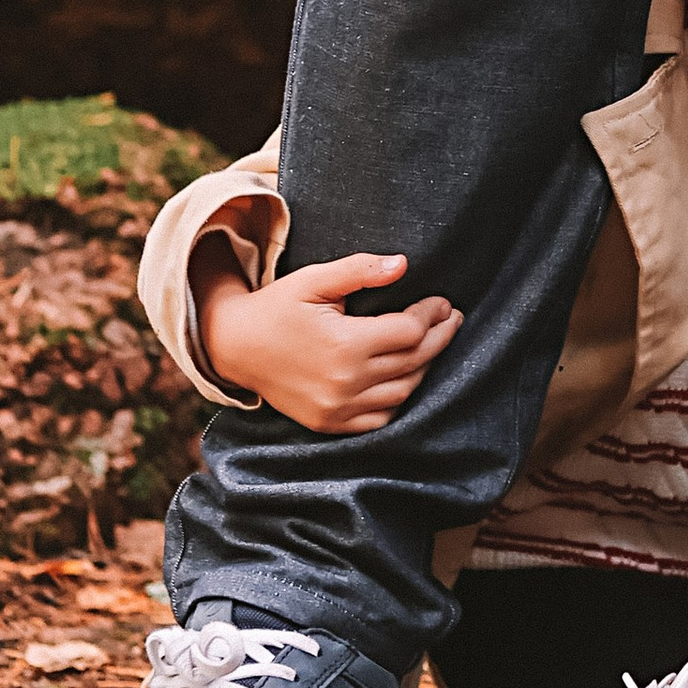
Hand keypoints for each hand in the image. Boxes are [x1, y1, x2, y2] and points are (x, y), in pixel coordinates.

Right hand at [194, 250, 459, 433]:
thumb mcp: (315, 279)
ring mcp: (337, 408)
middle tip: (452, 319)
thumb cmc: (277, 307)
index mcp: (345, 344)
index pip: (411, 332)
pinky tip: (406, 377)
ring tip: (433, 343)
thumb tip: (403, 264)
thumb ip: (360, 270)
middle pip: (415, 362)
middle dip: (441, 338)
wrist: (234, 347)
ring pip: (403, 392)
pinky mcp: (329, 423)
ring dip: (425, 368)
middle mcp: (345, 382)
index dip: (433, 315)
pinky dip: (400, 399)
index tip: (443, 301)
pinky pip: (380, 419)